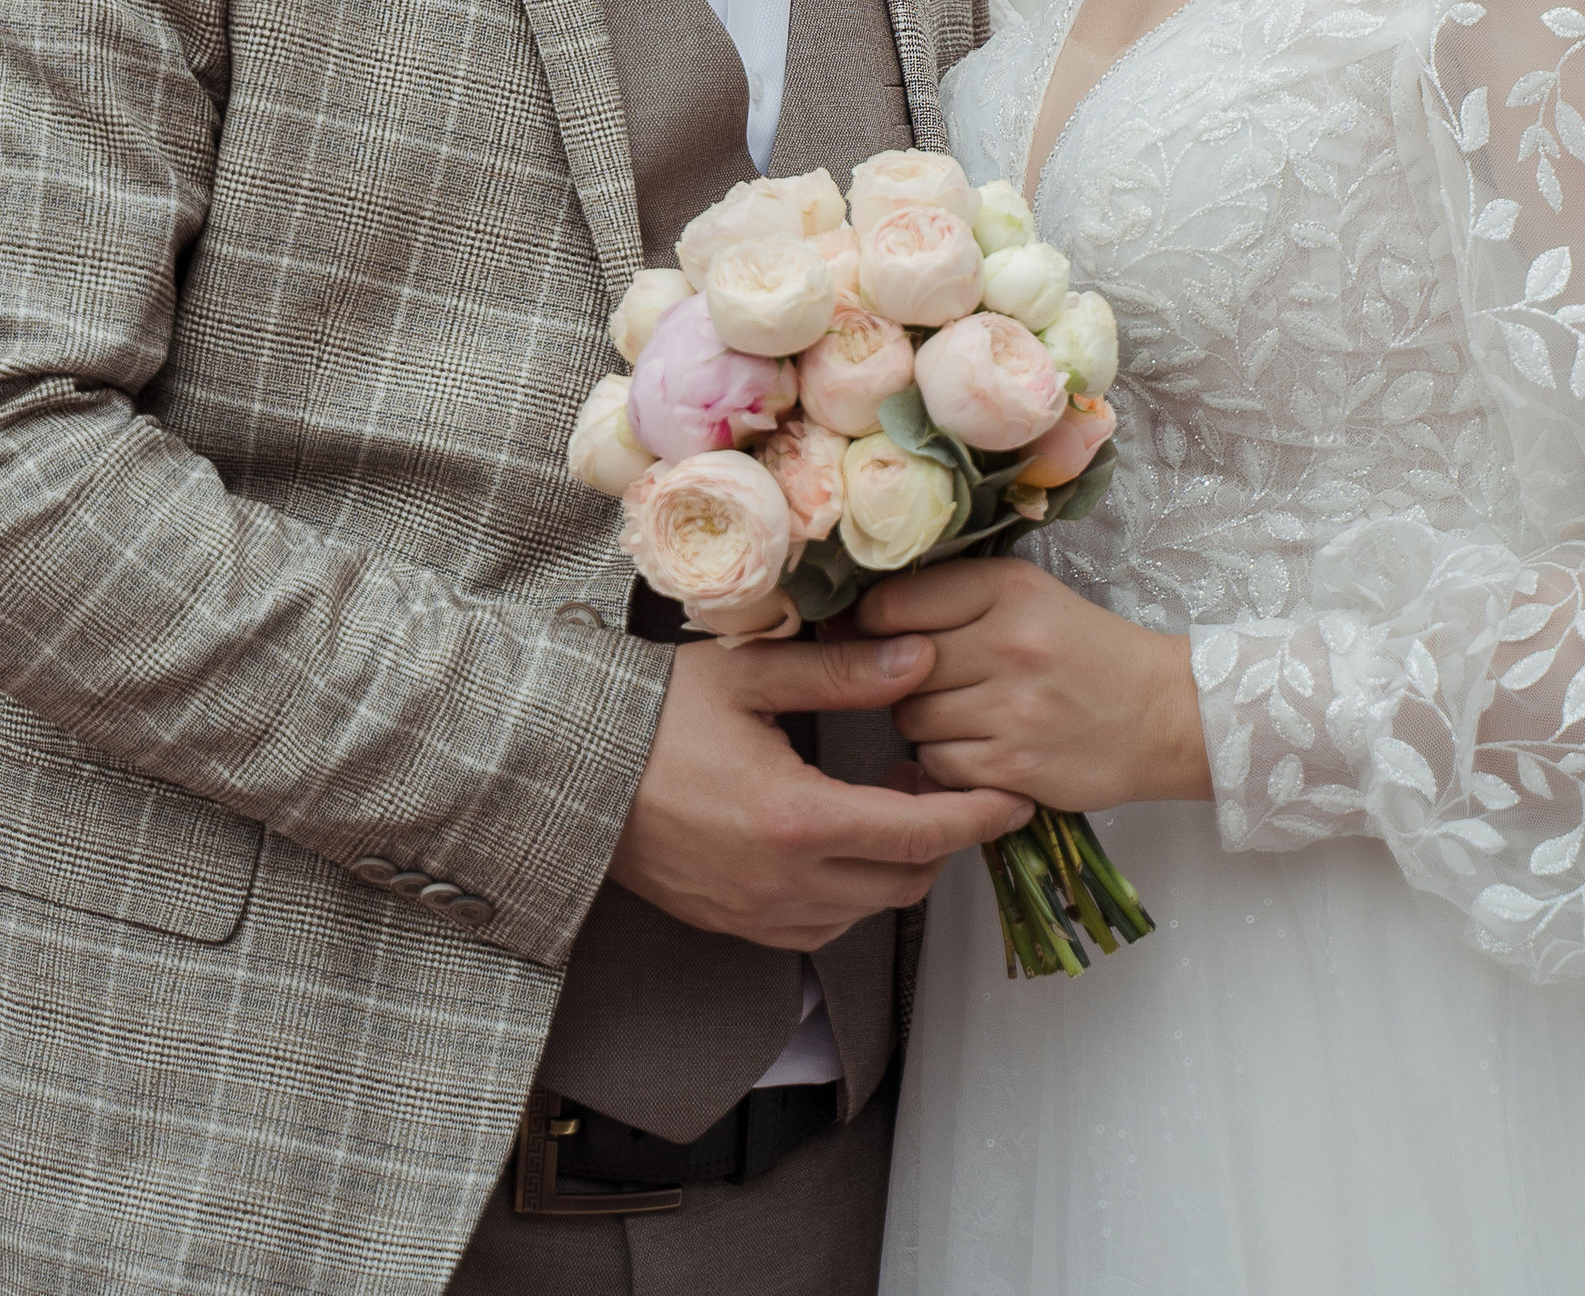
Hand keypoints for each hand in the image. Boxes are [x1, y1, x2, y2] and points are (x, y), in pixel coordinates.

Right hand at [608, 633, 1032, 951]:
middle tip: (949, 781)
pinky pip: (822, 926)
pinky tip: (842, 839)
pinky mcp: (736, 927)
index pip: (922, 832)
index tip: (1018, 798)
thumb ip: (843, 673)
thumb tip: (920, 657)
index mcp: (798, 820)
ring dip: (898, 865)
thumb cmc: (652, 715)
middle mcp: (786, 885)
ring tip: (894, 800)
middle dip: (945, 839)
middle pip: (906, 880)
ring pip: (867, 909)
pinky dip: (852, 891)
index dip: (980, 816)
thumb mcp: (750, 675)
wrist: (567, 773)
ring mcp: (759, 915)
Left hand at [855, 562, 1210, 811]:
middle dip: (897, 676)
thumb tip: (860, 615)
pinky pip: (938, 766)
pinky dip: (945, 762)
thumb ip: (952, 596)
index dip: (871, 622)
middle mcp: (1009, 644)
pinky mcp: (1017, 766)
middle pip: (897, 665)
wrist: (1160, 713)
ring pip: (911, 719)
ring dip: (922, 721)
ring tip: (958, 712)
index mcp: (1008, 588)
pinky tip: (976, 747)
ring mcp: (1012, 709)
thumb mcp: (1026, 595)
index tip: (875, 634)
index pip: (895, 602)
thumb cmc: (1084, 650)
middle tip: (925, 678)